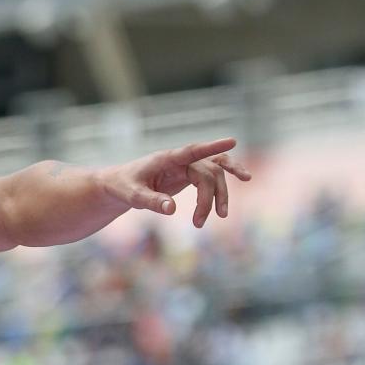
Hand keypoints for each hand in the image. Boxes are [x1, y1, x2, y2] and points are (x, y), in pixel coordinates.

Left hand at [100, 138, 251, 226]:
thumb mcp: (132, 196)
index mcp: (165, 159)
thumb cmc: (123, 187)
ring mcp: (186, 165)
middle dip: (209, 198)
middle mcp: (179, 160)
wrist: (120, 185)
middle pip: (207, 172)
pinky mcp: (189, 173)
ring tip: (220, 217)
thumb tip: (172, 209)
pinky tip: (244, 178)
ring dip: (220, 195)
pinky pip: (213, 173)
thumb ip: (151, 201)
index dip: (211, 147)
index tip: (233, 141)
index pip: (191, 151)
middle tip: (199, 224)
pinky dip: (226, 176)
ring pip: (214, 174)